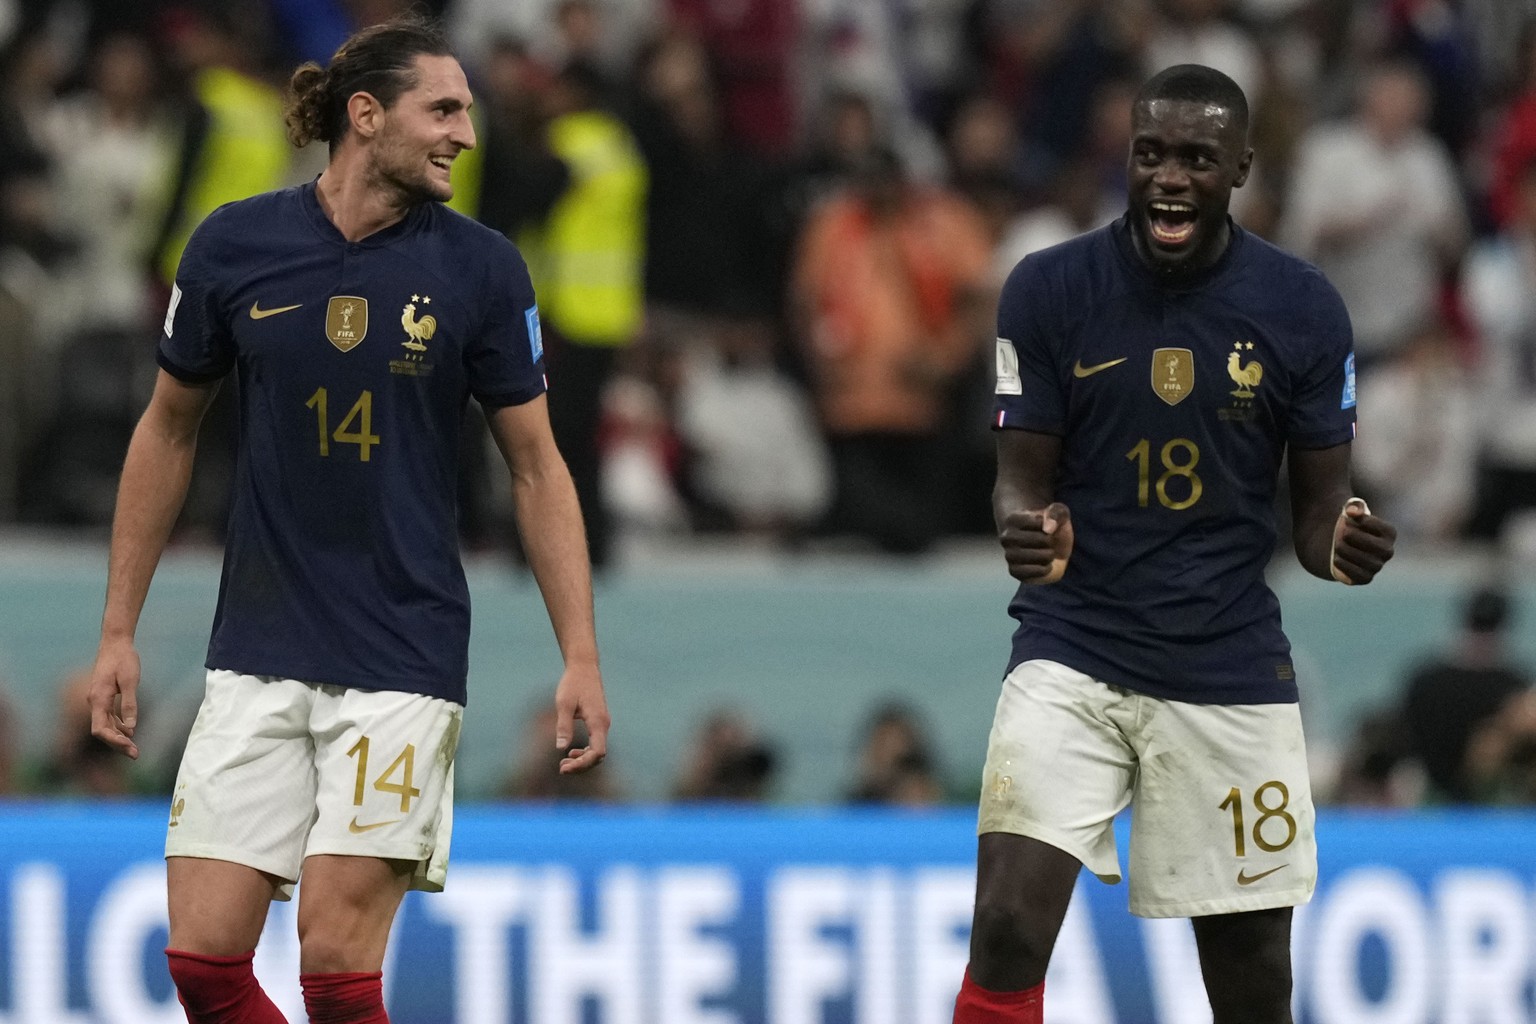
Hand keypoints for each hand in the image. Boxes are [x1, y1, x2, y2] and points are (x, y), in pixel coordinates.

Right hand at [87, 638, 140, 758]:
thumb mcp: (131, 681)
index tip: (128, 746)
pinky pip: (108, 717)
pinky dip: (118, 726)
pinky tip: (129, 732)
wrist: (115, 643)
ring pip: (105, 725)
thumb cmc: (124, 660)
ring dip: (119, 737)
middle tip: (135, 754)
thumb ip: (130, 703)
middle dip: (118, 743)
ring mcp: (98, 700)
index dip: (113, 741)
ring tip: (134, 748)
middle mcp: (94, 702)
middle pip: (103, 730)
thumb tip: (131, 727)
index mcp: (98, 699)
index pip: (100, 729)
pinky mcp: (103, 697)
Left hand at [553, 662, 608, 773]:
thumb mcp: (564, 704)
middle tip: (561, 768)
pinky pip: (595, 743)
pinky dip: (585, 752)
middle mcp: (603, 725)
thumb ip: (563, 726)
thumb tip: (560, 748)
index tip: (564, 767)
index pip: (596, 752)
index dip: (582, 764)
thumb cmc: (573, 684)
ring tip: (563, 763)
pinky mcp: (598, 722)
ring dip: (582, 760)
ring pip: (597, 751)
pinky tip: (571, 752)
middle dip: (581, 766)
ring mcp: (602, 724)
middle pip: (598, 756)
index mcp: (597, 721)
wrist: (584, 667)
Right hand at [1000, 503, 1073, 583]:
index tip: (1047, 527)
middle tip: (1049, 542)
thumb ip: (1056, 513)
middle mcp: (1006, 537)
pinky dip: (1042, 570)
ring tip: (1048, 553)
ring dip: (1049, 556)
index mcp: (1013, 519)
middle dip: (1052, 542)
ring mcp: (1008, 554)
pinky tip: (1046, 566)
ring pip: (1036, 557)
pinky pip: (1030, 573)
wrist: (1041, 542)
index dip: (1052, 526)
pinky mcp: (1013, 570)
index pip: (1041, 523)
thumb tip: (1048, 528)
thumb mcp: (1058, 512)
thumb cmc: (1050, 525)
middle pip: (1042, 540)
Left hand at [1330, 498, 1395, 584]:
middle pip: (1375, 546)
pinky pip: (1358, 575)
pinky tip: (1337, 558)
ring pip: (1365, 561)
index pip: (1380, 527)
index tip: (1350, 518)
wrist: (1337, 545)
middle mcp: (1387, 551)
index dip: (1362, 521)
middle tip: (1342, 533)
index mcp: (1389, 533)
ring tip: (1337, 544)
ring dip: (1345, 550)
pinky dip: (1344, 565)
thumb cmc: (1349, 525)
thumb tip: (1353, 511)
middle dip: (1353, 537)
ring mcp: (1377, 566)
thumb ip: (1354, 505)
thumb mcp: (1351, 510)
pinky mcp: (1365, 578)